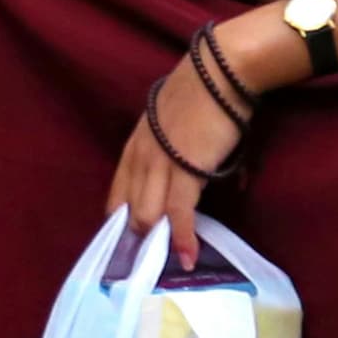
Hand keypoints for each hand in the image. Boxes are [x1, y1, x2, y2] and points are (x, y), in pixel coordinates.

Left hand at [110, 37, 249, 273]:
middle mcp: (140, 156)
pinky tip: (186, 257)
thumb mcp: (174, 125)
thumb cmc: (206, 95)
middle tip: (145, 265)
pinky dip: (182, 238)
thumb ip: (176, 153)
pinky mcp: (185, 169)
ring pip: (146, 214)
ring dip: (156, 242)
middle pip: (126, 209)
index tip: (125, 246)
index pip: (117, 193)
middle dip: (134, 239)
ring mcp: (160, 163)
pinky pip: (178, 212)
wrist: (221, 72)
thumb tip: (196, 179)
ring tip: (164, 265)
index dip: (120, 222)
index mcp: (135, 145)